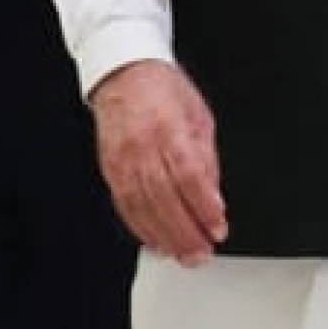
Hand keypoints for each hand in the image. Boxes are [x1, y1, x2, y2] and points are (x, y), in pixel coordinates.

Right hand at [89, 59, 226, 263]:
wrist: (125, 73)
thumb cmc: (165, 91)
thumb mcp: (200, 117)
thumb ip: (207, 159)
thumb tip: (214, 196)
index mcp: (169, 129)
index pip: (189, 176)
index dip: (204, 206)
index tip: (218, 228)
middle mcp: (142, 147)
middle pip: (164, 198)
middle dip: (185, 231)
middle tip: (202, 253)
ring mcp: (122, 160)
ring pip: (142, 206)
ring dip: (164, 236)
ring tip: (183, 254)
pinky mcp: (109, 169)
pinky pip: (124, 204)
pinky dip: (140, 227)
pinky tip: (155, 241)